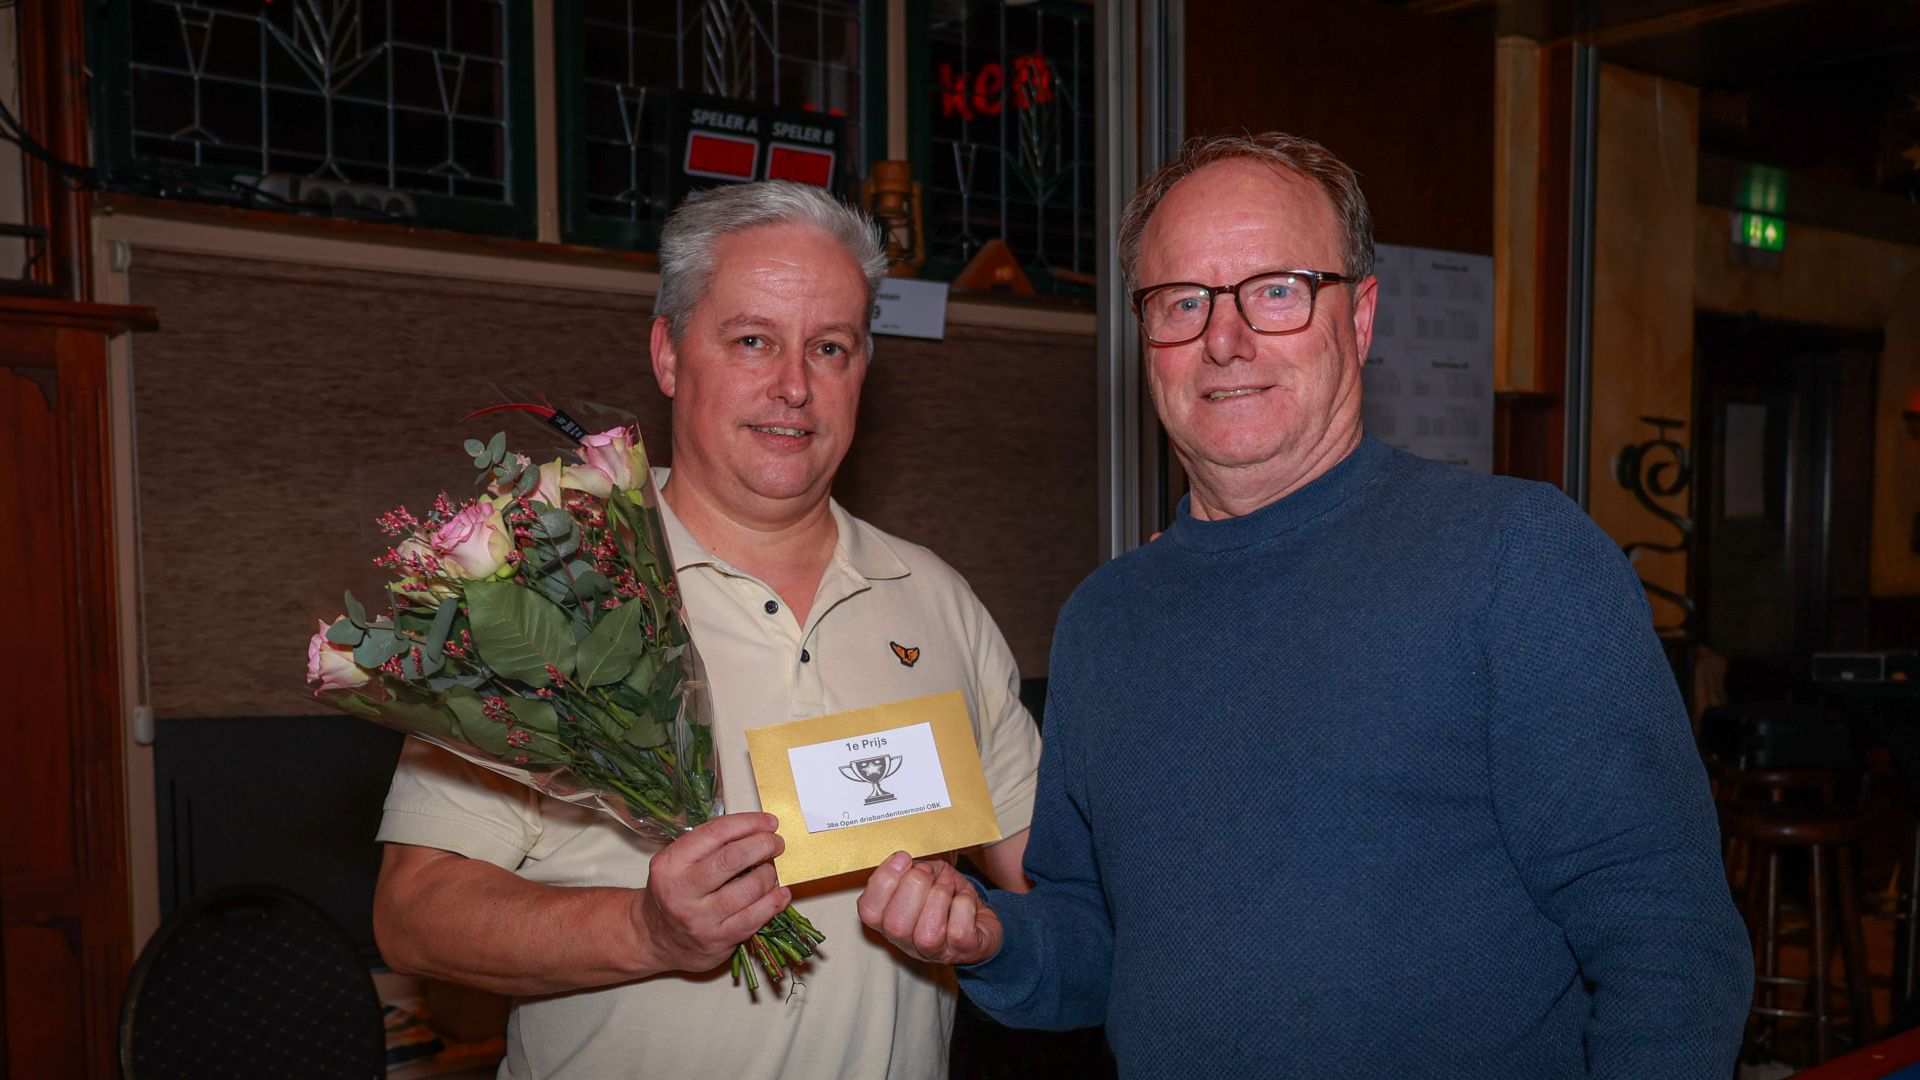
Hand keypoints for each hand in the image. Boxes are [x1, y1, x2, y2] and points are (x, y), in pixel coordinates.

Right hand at [632, 812, 788, 975]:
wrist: (654, 938)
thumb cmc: (674, 892)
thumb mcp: (677, 862)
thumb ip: (709, 845)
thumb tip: (756, 829)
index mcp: (670, 863)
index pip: (716, 832)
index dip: (749, 823)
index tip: (768, 822)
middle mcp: (682, 890)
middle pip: (733, 859)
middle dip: (763, 845)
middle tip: (776, 843)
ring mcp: (700, 919)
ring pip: (749, 889)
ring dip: (769, 875)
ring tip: (771, 870)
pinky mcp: (717, 941)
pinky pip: (754, 918)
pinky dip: (774, 902)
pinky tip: (779, 894)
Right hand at [858, 851, 1002, 965]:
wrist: (980, 919)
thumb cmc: (947, 896)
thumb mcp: (926, 874)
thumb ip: (910, 867)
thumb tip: (901, 860)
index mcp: (888, 920)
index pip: (869, 910)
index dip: (883, 881)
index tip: (902, 858)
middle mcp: (906, 942)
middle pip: (896, 925)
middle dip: (914, 886)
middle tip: (927, 872)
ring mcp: (935, 952)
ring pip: (928, 934)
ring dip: (939, 897)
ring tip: (947, 885)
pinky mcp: (963, 951)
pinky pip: (960, 931)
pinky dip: (964, 905)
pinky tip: (964, 898)